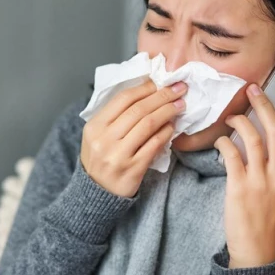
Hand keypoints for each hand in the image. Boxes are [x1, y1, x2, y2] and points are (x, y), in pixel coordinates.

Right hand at [81, 80, 186, 196]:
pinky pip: (154, 145)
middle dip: (162, 96)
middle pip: (138, 109)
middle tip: (178, 89)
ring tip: (179, 105)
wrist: (97, 193)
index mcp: (94, 126)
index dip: (145, 88)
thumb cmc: (101, 158)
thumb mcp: (98, 134)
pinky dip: (165, 133)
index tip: (160, 82)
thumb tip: (145, 92)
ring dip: (167, 112)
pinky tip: (172, 127)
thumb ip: (115, 115)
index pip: (123, 99)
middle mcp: (105, 139)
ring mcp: (118, 155)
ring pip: (148, 125)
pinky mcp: (133, 169)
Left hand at [213, 84, 274, 267]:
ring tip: (232, 116)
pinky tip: (220, 141)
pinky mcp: (239, 187)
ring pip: (253, 138)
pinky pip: (231, 154)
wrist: (256, 251)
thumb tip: (269, 143)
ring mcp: (261, 182)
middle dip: (264, 105)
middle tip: (253, 90)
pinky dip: (224, 142)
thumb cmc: (267, 222)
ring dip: (240, 121)